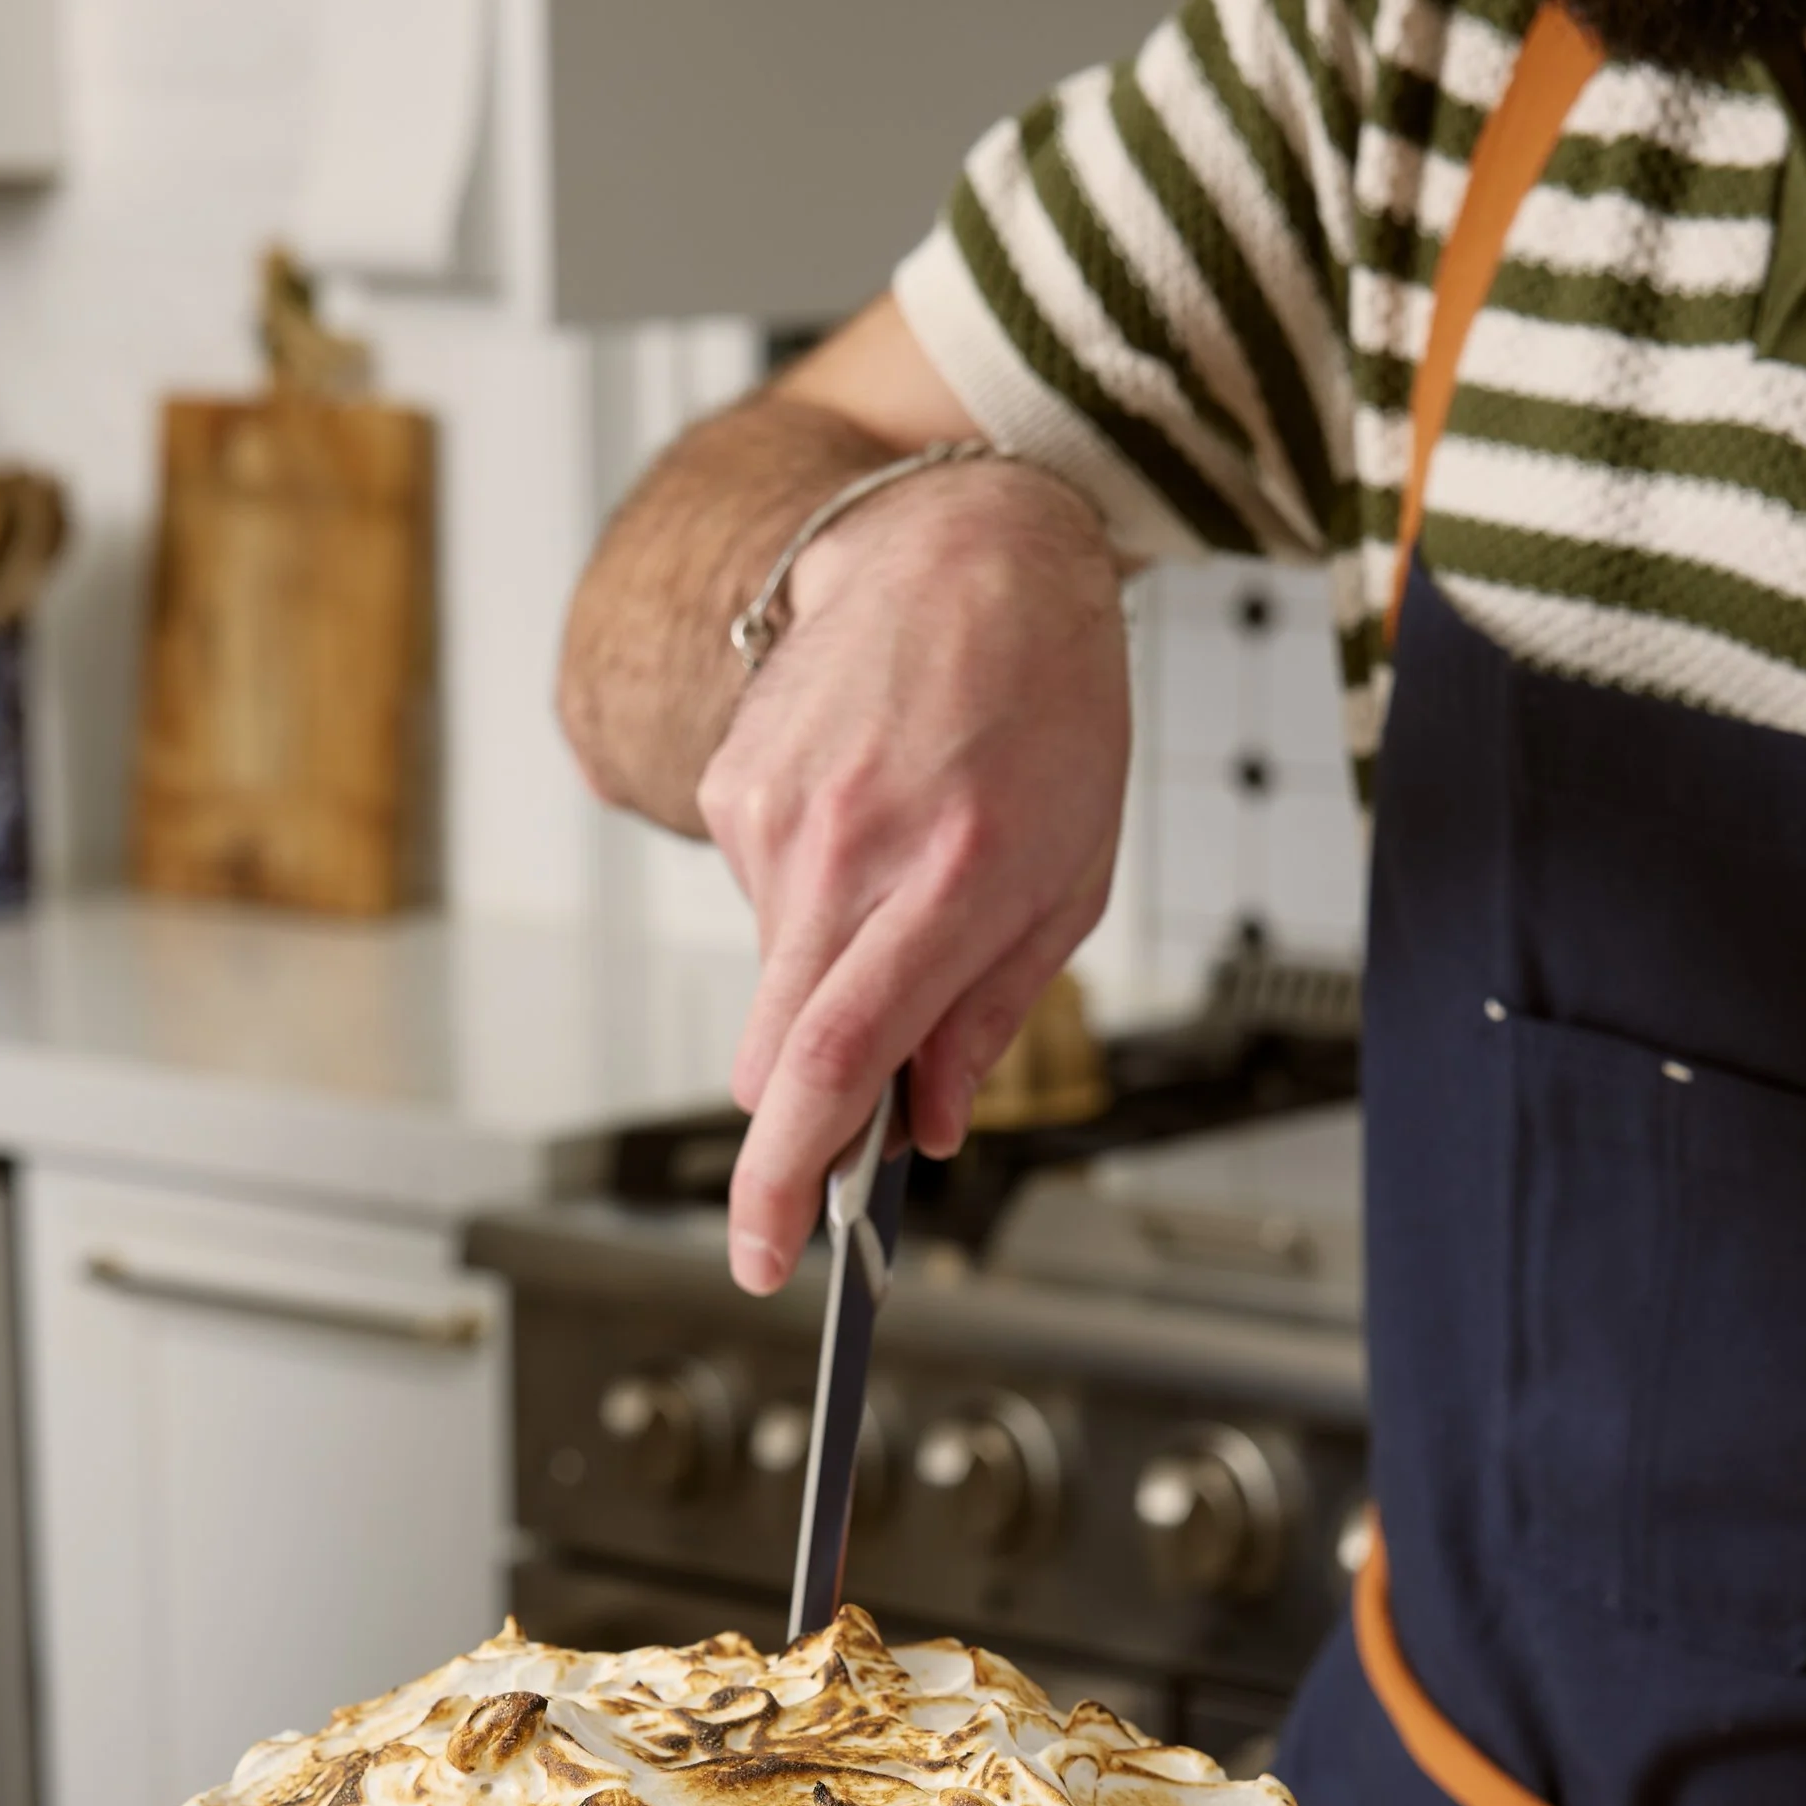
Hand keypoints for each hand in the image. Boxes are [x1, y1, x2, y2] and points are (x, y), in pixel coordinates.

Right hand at [696, 456, 1128, 1291]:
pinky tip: (868, 825)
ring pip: (779, 982)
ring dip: (835, 977)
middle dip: (801, 1121)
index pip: (833, 1062)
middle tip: (850, 1120)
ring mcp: (774, 815)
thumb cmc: (1045, 708)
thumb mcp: (1074, 878)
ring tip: (908, 875)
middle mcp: (847, 849)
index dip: (788, 1178)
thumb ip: (993, 1013)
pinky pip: (765, 906)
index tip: (763, 1256)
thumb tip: (922, 1124)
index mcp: (949, 880)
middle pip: (778, 1049)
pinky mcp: (731, 788)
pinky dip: (815, 905)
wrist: (964, 548)